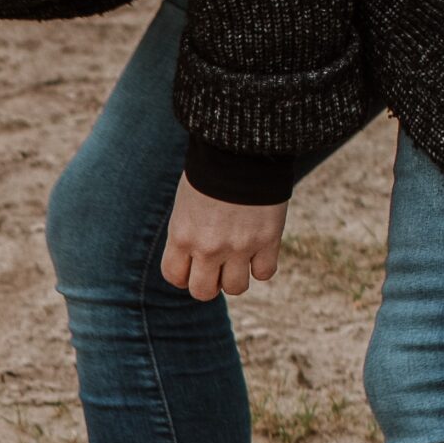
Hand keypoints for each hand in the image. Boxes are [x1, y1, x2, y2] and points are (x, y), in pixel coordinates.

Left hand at [161, 177, 287, 301]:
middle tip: (217, 266)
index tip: (192, 265)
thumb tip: (195, 261)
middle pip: (203, 292)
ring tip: (239, 258)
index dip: (184, 275)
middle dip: (209, 282)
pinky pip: (264, 273)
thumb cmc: (209, 174)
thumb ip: (187, 235)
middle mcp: (208, 247)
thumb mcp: (186, 206)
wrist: (241, 150)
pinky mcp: (268, 241)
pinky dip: (262, 266)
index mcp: (182, 236)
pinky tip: (259, 249)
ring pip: (236, 288)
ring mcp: (239, 247)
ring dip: (237, 276)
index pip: (175, 277)